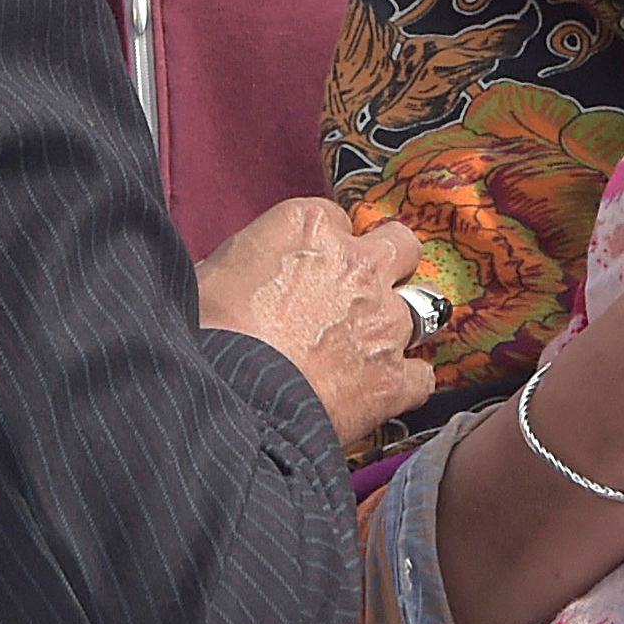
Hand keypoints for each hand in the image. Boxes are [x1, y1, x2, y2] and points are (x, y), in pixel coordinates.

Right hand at [195, 197, 432, 445]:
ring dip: (393, 325)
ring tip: (365, 347)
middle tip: (357, 291)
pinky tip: (380, 392)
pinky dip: (403, 384)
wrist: (226, 404)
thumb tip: (241, 272)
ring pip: (420, 308)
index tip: (303, 269)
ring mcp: (383, 322)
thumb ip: (244, 261)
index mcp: (308, 227)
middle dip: (385, 264)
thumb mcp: (204, 275)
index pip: (332, 219)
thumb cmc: (202, 336)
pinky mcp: (393, 379)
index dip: (320, 247)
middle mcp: (358, 265)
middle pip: (399, 245)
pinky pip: (420, 376)